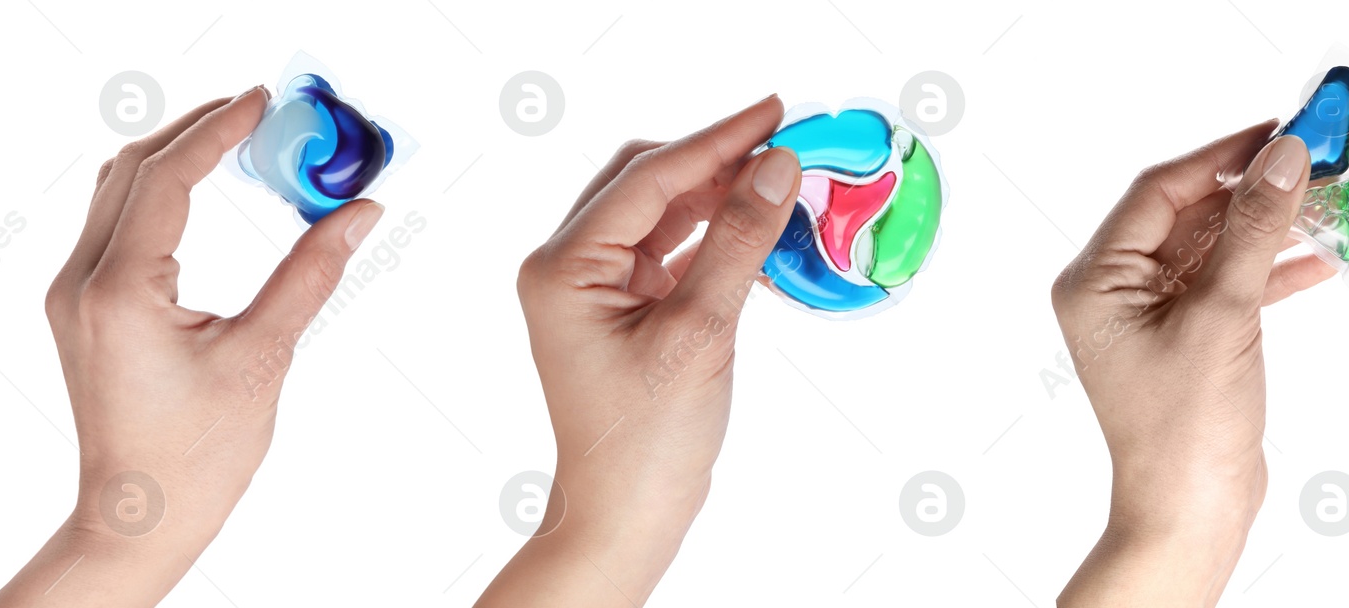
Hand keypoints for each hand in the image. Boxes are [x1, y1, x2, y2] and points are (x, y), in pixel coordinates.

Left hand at [0, 87, 386, 606]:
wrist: (141, 514)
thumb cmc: (198, 455)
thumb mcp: (264, 357)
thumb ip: (310, 274)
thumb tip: (358, 214)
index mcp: (118, 293)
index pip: (166, 178)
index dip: (218, 131)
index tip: (264, 102)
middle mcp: (81, 283)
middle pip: (131, 167)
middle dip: (197, 130)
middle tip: (261, 114)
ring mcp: (73, 293)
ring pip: (117, 189)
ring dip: (177, 157)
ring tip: (242, 142)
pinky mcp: (82, 305)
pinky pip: (115, 222)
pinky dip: (162, 193)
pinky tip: (208, 192)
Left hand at [476, 96, 798, 606]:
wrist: (626, 513)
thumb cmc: (647, 440)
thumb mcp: (700, 334)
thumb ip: (737, 243)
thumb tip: (777, 168)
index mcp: (564, 267)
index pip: (648, 177)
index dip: (717, 140)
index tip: (775, 113)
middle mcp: (567, 266)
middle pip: (647, 181)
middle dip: (715, 158)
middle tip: (784, 139)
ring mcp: (593, 286)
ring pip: (660, 211)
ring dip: (717, 192)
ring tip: (779, 176)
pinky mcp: (622, 306)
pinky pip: (670, 247)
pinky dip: (713, 232)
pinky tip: (756, 223)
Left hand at [1050, 122, 1333, 605]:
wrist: (1191, 509)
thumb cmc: (1183, 428)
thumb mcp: (1223, 313)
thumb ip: (1252, 230)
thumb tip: (1282, 159)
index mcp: (1095, 280)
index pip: (1157, 192)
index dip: (1220, 157)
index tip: (1277, 132)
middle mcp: (1112, 291)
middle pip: (1185, 215)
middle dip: (1249, 191)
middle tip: (1311, 161)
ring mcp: (1147, 316)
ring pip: (1210, 249)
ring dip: (1265, 229)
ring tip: (1324, 202)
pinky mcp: (1184, 338)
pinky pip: (1224, 285)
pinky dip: (1267, 271)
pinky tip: (1315, 259)